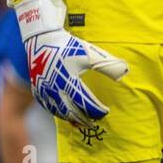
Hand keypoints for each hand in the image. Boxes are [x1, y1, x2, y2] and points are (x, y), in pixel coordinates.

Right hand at [15, 0, 127, 127]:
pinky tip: (67, 115)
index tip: (106, 111)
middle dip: (85, 119)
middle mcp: (55, 89)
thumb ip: (108, 65)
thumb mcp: (90, 54)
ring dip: (72, 119)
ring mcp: (45, 91)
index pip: (86, 103)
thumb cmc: (68, 46)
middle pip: (73, 112)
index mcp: (69, 81)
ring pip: (60, 113)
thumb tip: (124, 74)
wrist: (41, 39)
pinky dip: (60, 114)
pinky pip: (49, 107)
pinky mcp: (38, 90)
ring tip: (83, 122)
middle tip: (95, 123)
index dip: (97, 110)